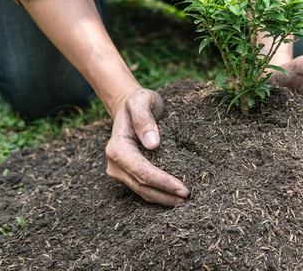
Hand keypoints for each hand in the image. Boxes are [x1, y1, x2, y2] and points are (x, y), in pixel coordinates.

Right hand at [105, 88, 188, 205]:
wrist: (129, 106)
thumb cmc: (138, 101)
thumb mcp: (142, 100)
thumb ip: (145, 119)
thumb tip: (153, 144)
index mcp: (117, 148)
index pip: (142, 172)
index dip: (163, 182)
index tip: (183, 188)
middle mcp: (114, 163)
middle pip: (142, 186)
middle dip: (165, 194)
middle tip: (188, 198)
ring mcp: (119, 171)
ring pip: (141, 191)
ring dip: (162, 198)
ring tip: (183, 201)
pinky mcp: (126, 173)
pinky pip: (142, 187)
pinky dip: (158, 193)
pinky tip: (173, 196)